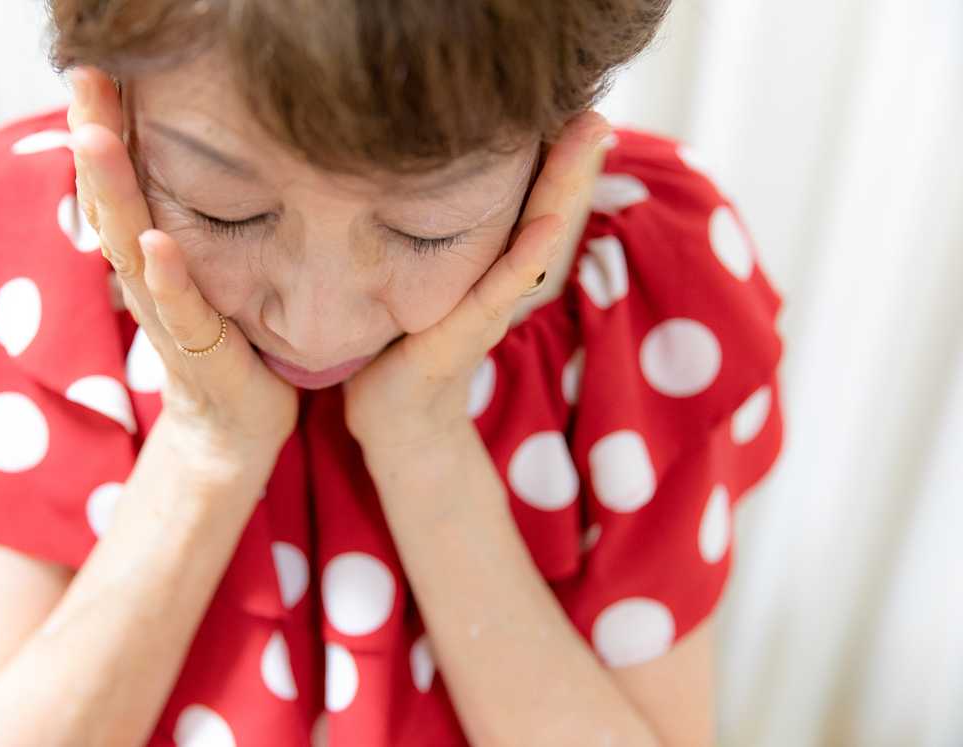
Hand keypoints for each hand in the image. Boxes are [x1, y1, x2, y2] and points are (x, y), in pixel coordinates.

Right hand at [67, 67, 297, 470]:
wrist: (235, 429)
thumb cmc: (227, 343)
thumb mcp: (207, 273)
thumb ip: (198, 224)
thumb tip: (213, 160)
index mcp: (151, 256)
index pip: (120, 184)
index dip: (104, 129)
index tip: (93, 72)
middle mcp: (148, 280)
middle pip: (111, 202)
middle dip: (95, 140)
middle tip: (82, 78)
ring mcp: (168, 318)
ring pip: (131, 248)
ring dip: (114, 194)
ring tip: (96, 138)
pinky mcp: (200, 354)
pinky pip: (181, 313)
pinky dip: (169, 279)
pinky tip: (159, 243)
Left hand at [342, 110, 611, 452]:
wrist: (392, 420)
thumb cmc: (398, 347)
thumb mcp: (417, 283)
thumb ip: (428, 244)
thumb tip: (410, 192)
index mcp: (487, 265)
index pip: (526, 201)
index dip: (551, 159)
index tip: (571, 110)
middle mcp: (498, 281)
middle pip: (545, 212)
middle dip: (573, 163)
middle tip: (599, 113)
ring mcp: (488, 307)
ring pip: (536, 239)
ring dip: (565, 192)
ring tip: (592, 141)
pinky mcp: (466, 334)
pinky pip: (501, 289)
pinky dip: (527, 256)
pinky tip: (546, 225)